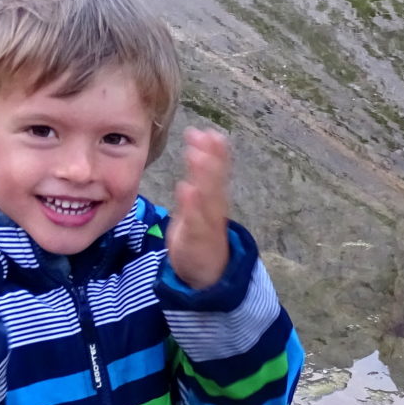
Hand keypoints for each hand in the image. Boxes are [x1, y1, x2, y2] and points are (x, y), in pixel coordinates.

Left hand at [168, 128, 231, 289]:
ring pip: (207, 196)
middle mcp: (215, 208)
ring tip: (196, 154)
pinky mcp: (196, 239)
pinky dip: (192, 205)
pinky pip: (195, 221)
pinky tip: (186, 188)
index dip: (216, 151)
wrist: (206, 273)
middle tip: (206, 135)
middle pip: (215, 179)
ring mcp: (207, 224)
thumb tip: (198, 146)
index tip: (210, 131)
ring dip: (203, 175)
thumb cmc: (201, 233)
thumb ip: (201, 176)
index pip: (218, 171)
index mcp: (215, 198)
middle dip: (212, 157)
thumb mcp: (201, 203)